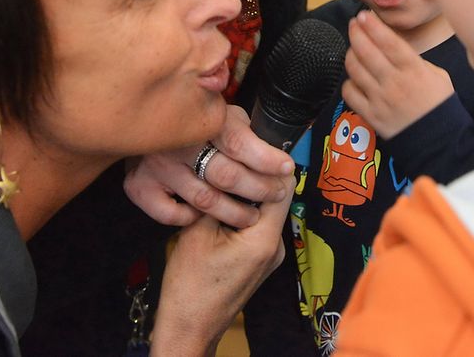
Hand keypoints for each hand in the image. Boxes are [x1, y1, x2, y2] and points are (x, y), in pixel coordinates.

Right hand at [125, 105, 293, 228]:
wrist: (137, 117)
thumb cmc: (192, 121)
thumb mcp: (220, 115)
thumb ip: (242, 131)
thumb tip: (276, 153)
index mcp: (202, 119)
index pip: (239, 143)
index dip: (266, 159)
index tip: (286, 168)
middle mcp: (177, 141)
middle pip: (226, 175)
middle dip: (258, 188)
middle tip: (274, 194)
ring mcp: (156, 165)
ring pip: (205, 199)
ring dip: (234, 211)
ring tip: (251, 215)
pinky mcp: (138, 185)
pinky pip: (170, 212)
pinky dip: (188, 217)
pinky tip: (202, 214)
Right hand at [149, 172, 294, 356]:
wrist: (189, 328)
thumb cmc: (190, 288)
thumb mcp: (197, 232)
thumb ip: (217, 198)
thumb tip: (225, 168)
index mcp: (265, 239)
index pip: (284, 187)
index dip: (270, 163)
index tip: (253, 146)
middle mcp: (275, 247)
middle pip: (274, 198)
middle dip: (255, 178)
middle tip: (232, 160)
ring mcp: (268, 256)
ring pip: (264, 212)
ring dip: (246, 196)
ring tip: (222, 182)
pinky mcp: (258, 261)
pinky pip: (256, 227)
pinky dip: (242, 214)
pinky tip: (221, 208)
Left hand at [342, 10, 453, 137]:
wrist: (438, 138)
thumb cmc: (439, 103)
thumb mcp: (436, 74)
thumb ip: (414, 60)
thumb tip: (394, 48)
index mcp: (413, 70)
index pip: (388, 42)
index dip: (373, 26)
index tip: (364, 15)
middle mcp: (394, 82)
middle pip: (366, 51)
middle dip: (356, 33)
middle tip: (355, 24)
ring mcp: (380, 99)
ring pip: (354, 69)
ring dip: (351, 54)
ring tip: (354, 48)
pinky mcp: (370, 115)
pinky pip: (350, 93)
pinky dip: (349, 82)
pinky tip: (355, 78)